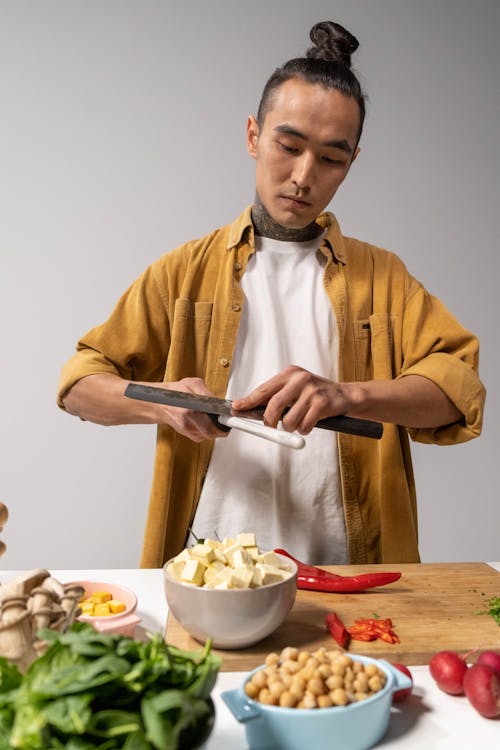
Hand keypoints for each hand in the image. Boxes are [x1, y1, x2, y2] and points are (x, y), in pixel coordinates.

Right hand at [158, 377, 229, 442]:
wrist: (160, 403)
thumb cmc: (175, 392)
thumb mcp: (192, 384)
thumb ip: (207, 392)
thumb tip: (219, 401)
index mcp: (189, 411)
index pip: (212, 425)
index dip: (222, 422)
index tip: (228, 417)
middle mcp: (188, 424)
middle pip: (213, 433)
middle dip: (220, 426)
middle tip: (222, 417)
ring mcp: (187, 431)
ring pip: (209, 436)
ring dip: (214, 428)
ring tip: (213, 417)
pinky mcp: (187, 434)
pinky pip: (203, 436)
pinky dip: (207, 430)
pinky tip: (205, 421)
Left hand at [232, 365, 349, 434]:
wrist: (344, 395)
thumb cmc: (315, 394)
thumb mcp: (295, 388)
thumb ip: (276, 396)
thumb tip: (250, 408)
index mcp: (289, 373)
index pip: (264, 389)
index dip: (248, 400)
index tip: (237, 408)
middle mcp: (300, 379)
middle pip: (274, 406)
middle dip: (269, 421)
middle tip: (271, 426)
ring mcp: (312, 391)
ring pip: (289, 420)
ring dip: (291, 427)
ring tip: (299, 421)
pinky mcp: (322, 403)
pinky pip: (304, 426)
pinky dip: (304, 430)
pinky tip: (310, 423)